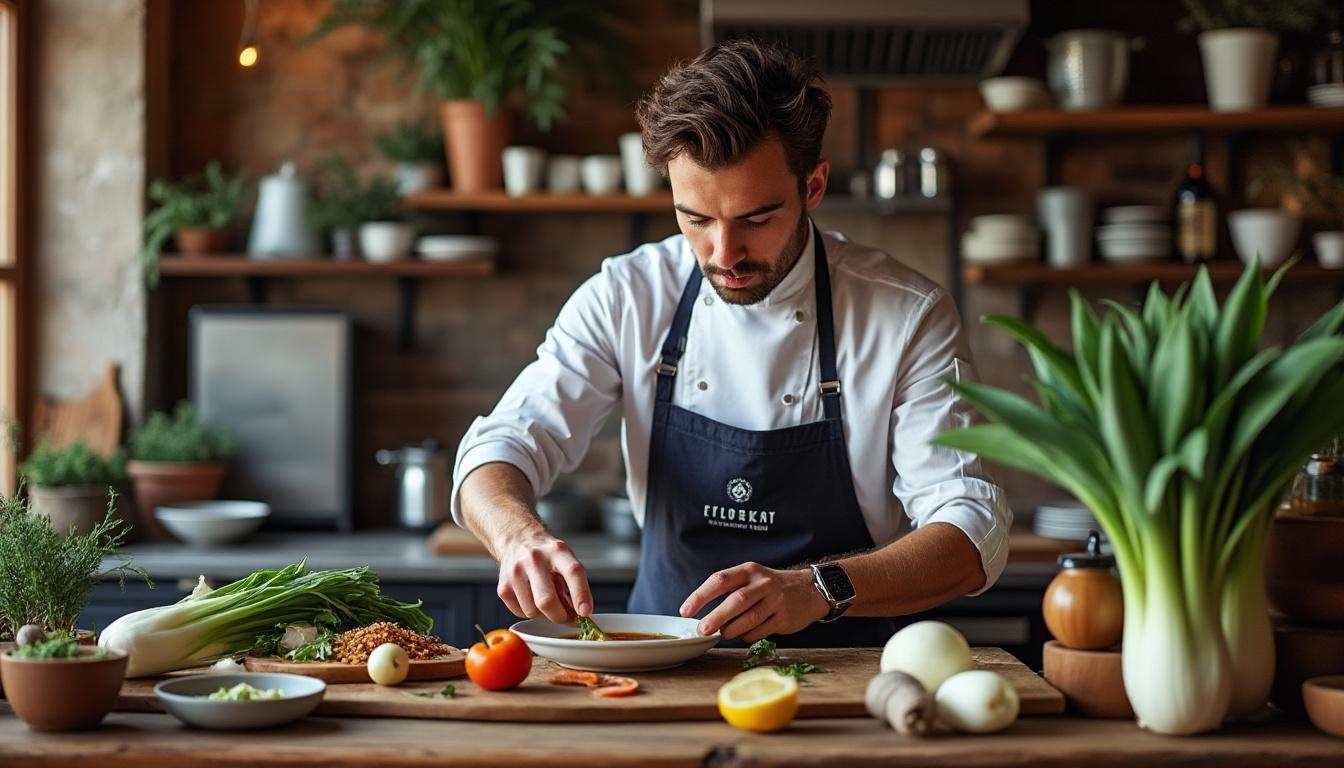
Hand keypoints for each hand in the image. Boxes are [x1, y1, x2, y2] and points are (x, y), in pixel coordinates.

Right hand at [496, 534, 592, 623]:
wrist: (518, 541)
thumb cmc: (548, 555)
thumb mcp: (566, 560)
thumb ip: (575, 584)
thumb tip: (579, 614)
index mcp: (557, 551)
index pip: (572, 572)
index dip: (581, 595)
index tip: (585, 612)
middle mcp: (534, 559)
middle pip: (547, 600)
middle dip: (560, 617)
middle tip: (567, 618)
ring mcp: (515, 572)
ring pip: (532, 611)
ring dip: (544, 615)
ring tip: (548, 602)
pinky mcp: (503, 587)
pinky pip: (520, 612)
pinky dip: (530, 612)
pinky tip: (533, 599)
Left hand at [679, 562, 829, 642]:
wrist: (808, 590)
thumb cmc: (770, 586)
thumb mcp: (751, 578)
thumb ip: (729, 590)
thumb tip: (700, 613)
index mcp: (748, 570)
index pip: (719, 580)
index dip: (700, 596)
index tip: (685, 611)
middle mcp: (762, 583)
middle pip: (735, 601)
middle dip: (715, 617)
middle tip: (702, 630)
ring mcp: (775, 601)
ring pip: (748, 619)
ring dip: (731, 630)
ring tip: (722, 634)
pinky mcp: (784, 618)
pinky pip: (760, 632)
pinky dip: (747, 636)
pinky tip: (744, 634)